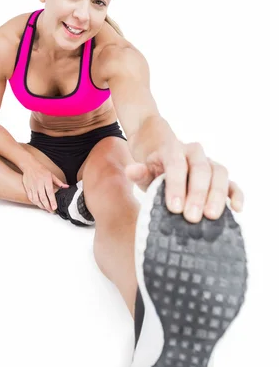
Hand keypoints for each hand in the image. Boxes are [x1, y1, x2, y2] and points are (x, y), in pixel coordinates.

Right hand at [22, 160, 68, 212]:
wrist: (29, 165)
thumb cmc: (41, 169)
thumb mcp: (51, 174)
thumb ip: (59, 182)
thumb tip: (66, 187)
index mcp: (46, 180)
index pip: (50, 193)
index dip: (52, 201)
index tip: (54, 207)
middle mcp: (39, 184)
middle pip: (43, 198)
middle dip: (47, 206)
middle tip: (51, 211)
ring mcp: (32, 186)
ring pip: (36, 199)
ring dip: (41, 206)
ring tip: (46, 209)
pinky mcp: (28, 188)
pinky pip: (31, 197)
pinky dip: (35, 202)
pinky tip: (39, 204)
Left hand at [125, 141, 243, 222]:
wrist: (163, 152)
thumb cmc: (153, 167)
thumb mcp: (144, 170)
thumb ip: (139, 172)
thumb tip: (131, 170)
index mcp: (173, 149)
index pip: (176, 165)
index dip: (176, 186)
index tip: (174, 208)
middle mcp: (194, 152)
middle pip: (200, 169)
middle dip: (197, 194)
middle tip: (192, 218)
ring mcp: (209, 162)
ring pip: (219, 173)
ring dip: (217, 195)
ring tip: (211, 216)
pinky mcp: (220, 176)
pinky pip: (232, 182)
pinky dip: (236, 194)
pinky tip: (236, 209)